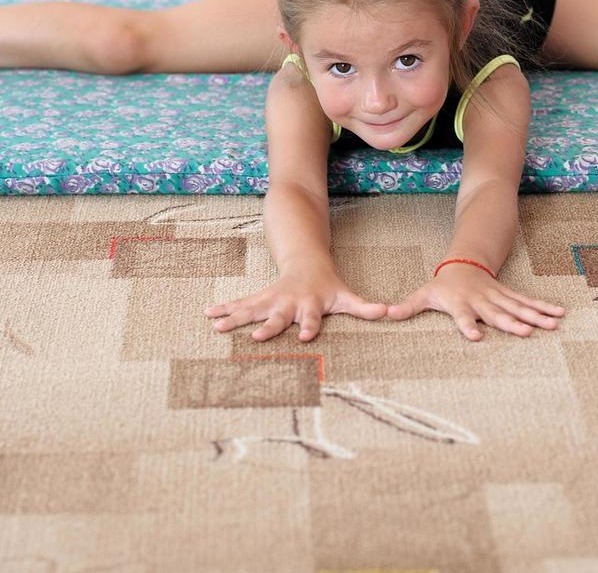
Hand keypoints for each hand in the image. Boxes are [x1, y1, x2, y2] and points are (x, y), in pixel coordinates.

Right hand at [204, 261, 387, 342]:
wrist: (307, 261)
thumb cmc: (329, 285)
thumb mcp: (347, 296)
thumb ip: (365, 307)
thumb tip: (388, 313)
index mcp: (310, 304)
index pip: (312, 318)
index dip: (310, 327)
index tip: (306, 337)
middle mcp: (288, 303)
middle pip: (279, 317)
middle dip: (269, 327)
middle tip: (258, 337)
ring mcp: (272, 299)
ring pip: (253, 308)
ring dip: (236, 317)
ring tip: (217, 326)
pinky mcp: (260, 298)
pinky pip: (241, 304)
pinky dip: (225, 309)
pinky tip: (208, 314)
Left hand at [386, 263, 566, 341]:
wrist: (463, 263)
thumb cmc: (442, 286)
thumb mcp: (423, 294)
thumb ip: (408, 307)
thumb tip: (386, 314)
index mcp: (461, 304)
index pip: (463, 317)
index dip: (468, 326)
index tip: (476, 337)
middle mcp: (482, 301)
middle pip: (497, 314)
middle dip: (512, 323)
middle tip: (526, 332)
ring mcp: (498, 297)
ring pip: (518, 307)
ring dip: (536, 316)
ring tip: (553, 324)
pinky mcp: (509, 296)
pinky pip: (528, 303)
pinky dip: (544, 308)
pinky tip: (560, 314)